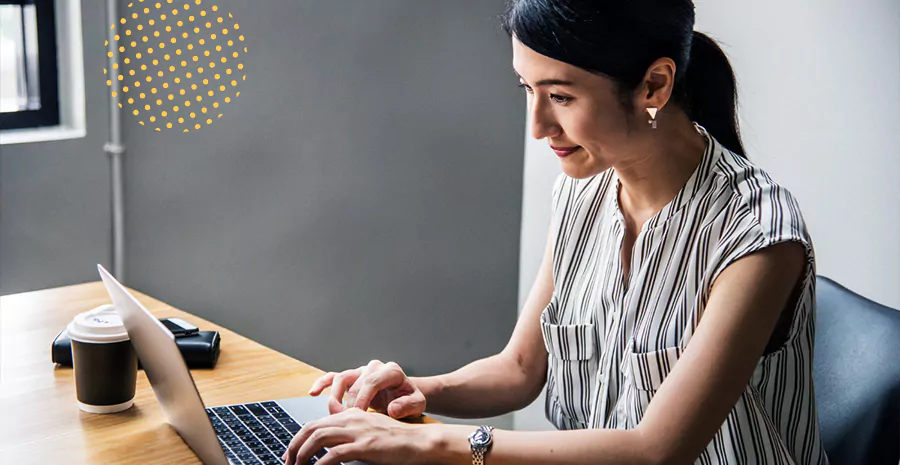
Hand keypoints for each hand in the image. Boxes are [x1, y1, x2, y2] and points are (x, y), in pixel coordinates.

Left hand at [281, 408, 431, 464]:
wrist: (420, 442)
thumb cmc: (398, 439)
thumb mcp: (370, 425)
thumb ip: (351, 423)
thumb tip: (332, 423)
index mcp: (351, 415)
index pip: (316, 423)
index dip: (298, 438)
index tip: (292, 454)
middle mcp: (352, 419)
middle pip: (311, 428)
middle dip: (294, 446)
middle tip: (287, 462)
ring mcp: (358, 431)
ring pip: (318, 438)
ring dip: (302, 455)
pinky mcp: (365, 445)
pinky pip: (334, 454)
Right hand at [307, 360, 425, 418]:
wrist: (405, 397)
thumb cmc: (409, 401)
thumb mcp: (417, 404)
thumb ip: (408, 406)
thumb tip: (393, 409)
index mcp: (391, 371)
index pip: (373, 380)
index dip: (364, 398)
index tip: (359, 415)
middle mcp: (374, 367)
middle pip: (355, 382)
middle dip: (349, 403)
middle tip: (347, 421)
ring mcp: (360, 372)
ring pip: (341, 378)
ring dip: (335, 397)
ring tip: (335, 414)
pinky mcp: (350, 378)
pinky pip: (332, 377)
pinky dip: (322, 384)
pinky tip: (313, 393)